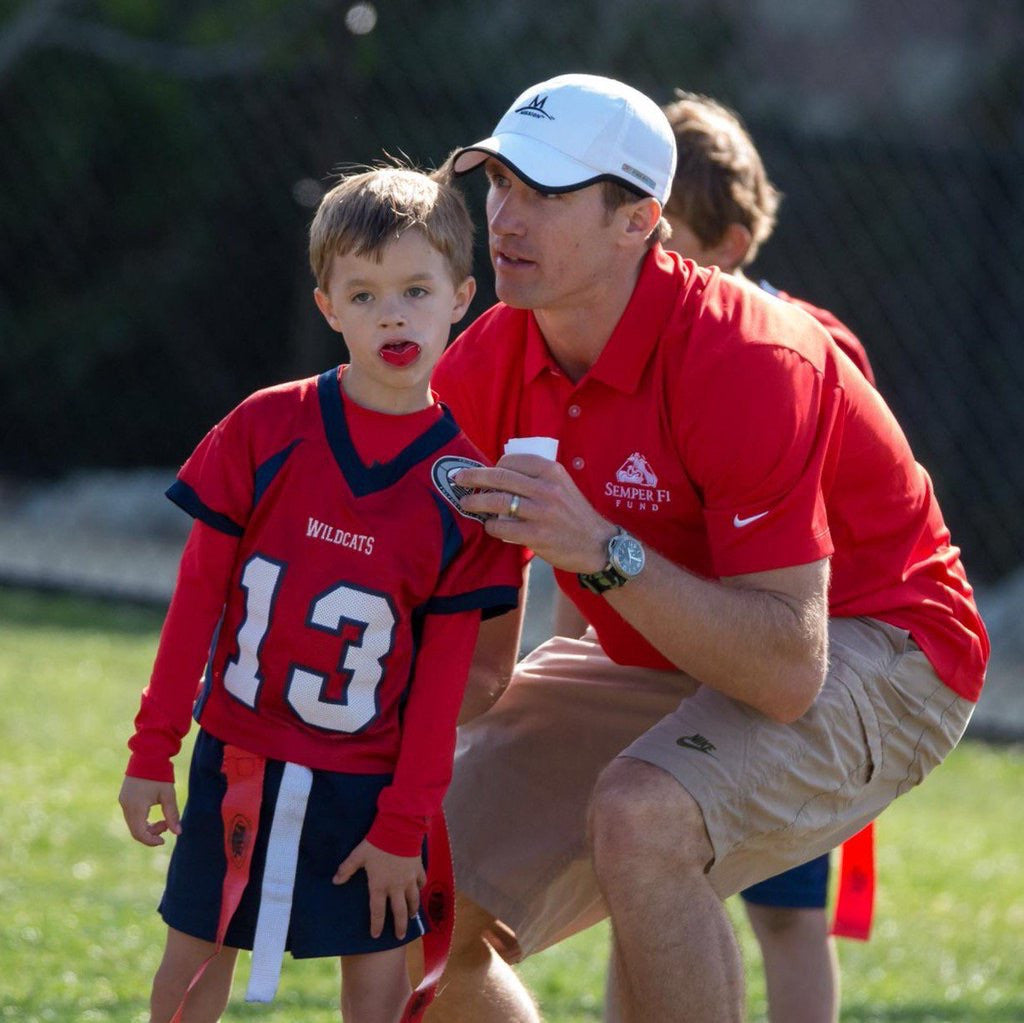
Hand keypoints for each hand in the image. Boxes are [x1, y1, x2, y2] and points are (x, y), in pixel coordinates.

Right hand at [119, 776, 180, 846]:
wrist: (148, 753)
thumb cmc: (160, 774)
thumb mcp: (168, 795)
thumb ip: (172, 815)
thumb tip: (178, 833)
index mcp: (136, 807)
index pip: (140, 833)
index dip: (151, 840)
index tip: (164, 840)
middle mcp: (126, 806)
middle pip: (135, 830)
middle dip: (151, 832)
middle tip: (167, 825)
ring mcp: (123, 801)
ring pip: (133, 823)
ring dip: (147, 825)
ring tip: (163, 818)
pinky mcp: (124, 797)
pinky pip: (131, 815)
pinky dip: (142, 818)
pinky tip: (155, 811)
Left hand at [333, 839, 425, 938]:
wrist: (399, 829)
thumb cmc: (377, 843)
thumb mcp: (358, 856)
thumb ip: (346, 869)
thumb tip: (335, 881)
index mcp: (379, 886)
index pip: (377, 911)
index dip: (376, 925)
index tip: (375, 935)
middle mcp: (396, 887)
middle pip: (399, 912)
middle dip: (400, 926)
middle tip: (400, 936)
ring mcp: (409, 879)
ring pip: (413, 900)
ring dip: (412, 910)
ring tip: (412, 917)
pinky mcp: (418, 869)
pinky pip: (421, 882)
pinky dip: (420, 888)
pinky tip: (419, 890)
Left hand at [455, 454, 615, 573]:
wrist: (597, 544)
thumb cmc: (574, 514)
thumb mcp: (562, 485)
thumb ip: (537, 477)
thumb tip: (500, 473)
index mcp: (552, 471)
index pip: (512, 461)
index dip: (492, 466)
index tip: (483, 473)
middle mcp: (547, 488)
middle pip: (499, 477)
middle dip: (473, 477)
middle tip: (457, 479)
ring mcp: (542, 512)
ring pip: (498, 501)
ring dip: (476, 502)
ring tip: (465, 503)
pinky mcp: (537, 536)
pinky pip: (503, 528)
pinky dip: (491, 526)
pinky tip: (489, 526)